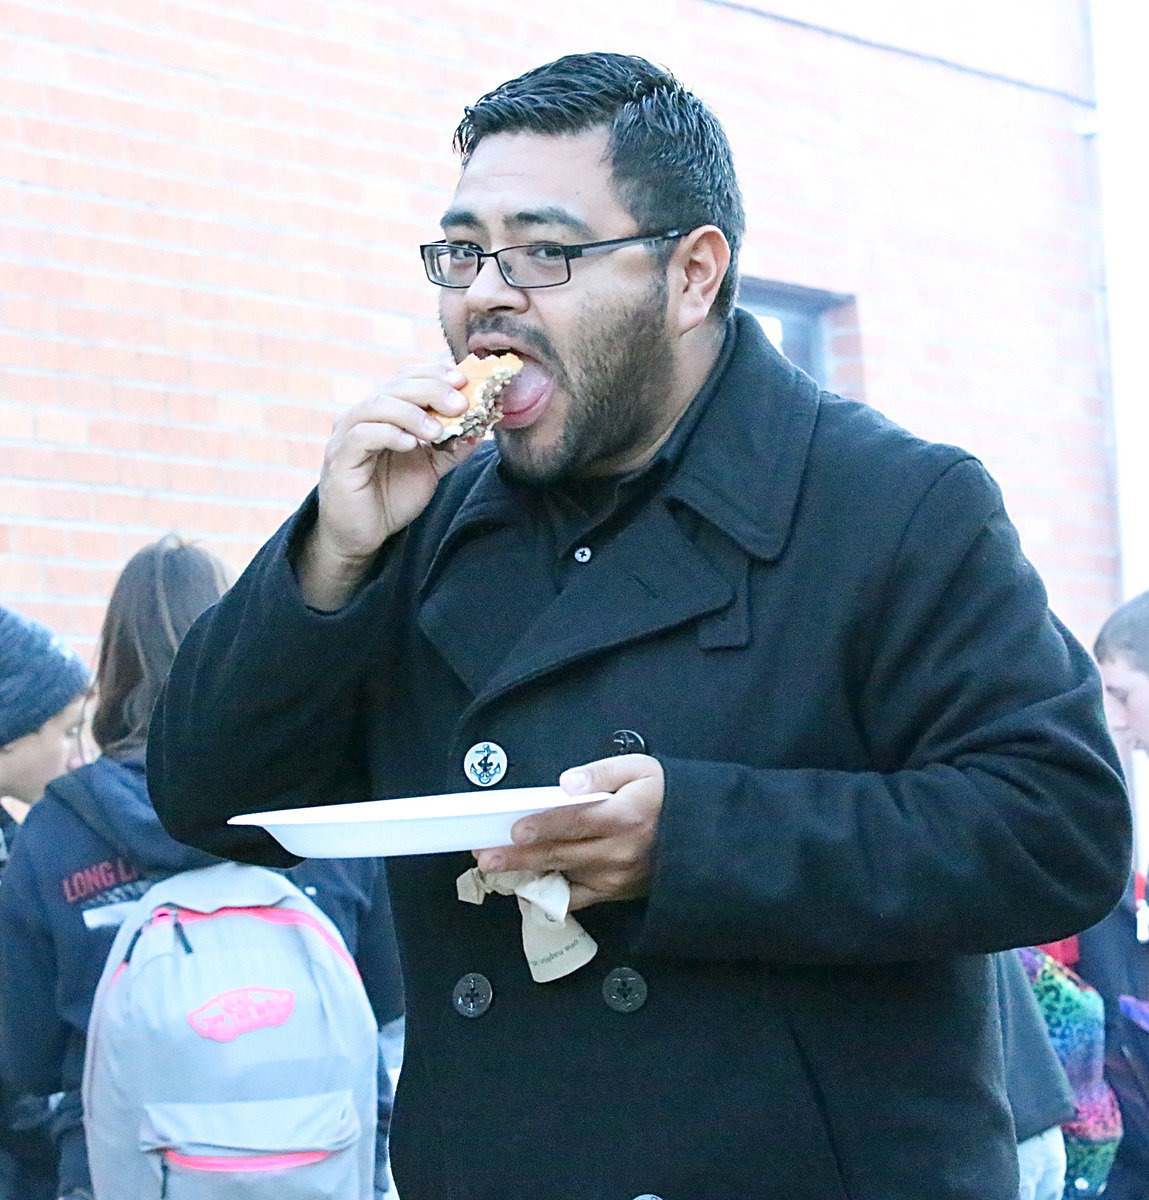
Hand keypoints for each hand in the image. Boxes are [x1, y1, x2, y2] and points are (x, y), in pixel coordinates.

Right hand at [298, 364, 477, 608]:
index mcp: (383, 412)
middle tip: (460, 403)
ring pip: (377, 405)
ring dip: (412, 413)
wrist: (362, 534)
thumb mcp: (430, 468)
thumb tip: (480, 427)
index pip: (406, 378)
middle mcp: (362, 416)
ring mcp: (347, 435)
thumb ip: (451, 447)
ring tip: (438, 430)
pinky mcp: (339, 458)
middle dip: (431, 390)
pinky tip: (410, 444)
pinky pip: (362, 435)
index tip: (463, 380)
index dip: (434, 374)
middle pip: (395, 387)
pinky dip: (389, 434)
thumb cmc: (391, 496)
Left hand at [473, 755, 664, 910]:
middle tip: (486, 857)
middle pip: (561, 854)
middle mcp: (619, 851)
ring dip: (526, 876)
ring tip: (496, 873)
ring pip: (563, 878)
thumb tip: (567, 783)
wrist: (701, 835)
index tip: (516, 828)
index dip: (545, 825)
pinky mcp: (615, 893)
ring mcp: (616, 877)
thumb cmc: (667, 797)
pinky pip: (576, 899)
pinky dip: (548, 895)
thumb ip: (601, 773)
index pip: (577, 821)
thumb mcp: (640, 769)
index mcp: (625, 816)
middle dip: (519, 856)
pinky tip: (525, 888)